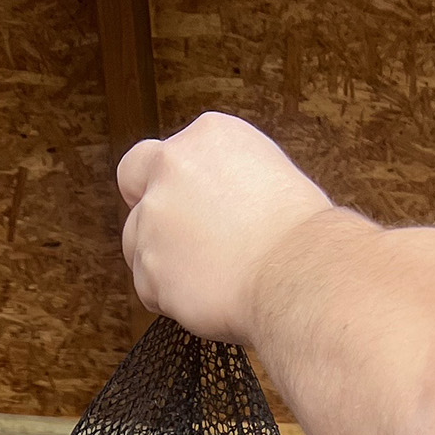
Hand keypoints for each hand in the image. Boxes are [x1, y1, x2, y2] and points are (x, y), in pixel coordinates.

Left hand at [119, 114, 332, 344]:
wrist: (298, 275)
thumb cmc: (300, 236)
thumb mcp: (268, 175)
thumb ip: (225, 180)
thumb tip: (210, 205)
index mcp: (209, 134)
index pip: (165, 151)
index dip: (167, 181)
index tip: (183, 205)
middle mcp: (173, 165)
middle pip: (134, 186)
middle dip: (146, 209)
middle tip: (176, 242)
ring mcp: (154, 216)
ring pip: (137, 243)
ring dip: (162, 262)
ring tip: (208, 279)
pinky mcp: (149, 265)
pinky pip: (147, 288)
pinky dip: (170, 299)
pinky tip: (207, 298)